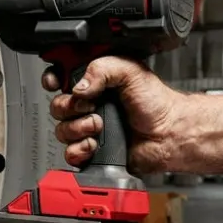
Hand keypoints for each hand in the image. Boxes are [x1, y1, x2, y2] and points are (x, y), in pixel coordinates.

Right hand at [42, 56, 180, 173]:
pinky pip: (69, 153)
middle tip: (91, 106)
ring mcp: (89, 127)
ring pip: (61, 130)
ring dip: (77, 128)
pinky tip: (94, 145)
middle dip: (70, 107)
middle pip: (57, 105)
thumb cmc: (156, 103)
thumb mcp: (130, 70)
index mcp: (95, 81)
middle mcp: (90, 104)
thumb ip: (102, 69)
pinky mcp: (92, 150)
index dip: (53, 78)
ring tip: (99, 126)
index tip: (57, 83)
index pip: (61, 76)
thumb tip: (78, 87)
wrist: (168, 134)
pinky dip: (78, 150)